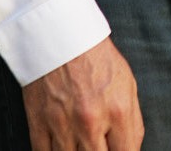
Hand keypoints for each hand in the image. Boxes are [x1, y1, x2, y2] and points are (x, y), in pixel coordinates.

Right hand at [21, 37, 143, 150]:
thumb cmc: (95, 56)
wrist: (59, 31)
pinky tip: (60, 146)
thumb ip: (132, 122)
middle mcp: (91, 122)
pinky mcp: (38, 122)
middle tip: (96, 144)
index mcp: (118, 111)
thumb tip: (129, 149)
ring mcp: (63, 125)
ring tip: (80, 142)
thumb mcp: (127, 84)